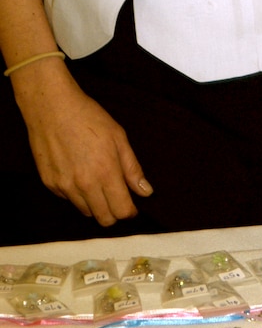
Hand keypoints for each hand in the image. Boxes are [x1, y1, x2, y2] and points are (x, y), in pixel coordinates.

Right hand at [13, 63, 151, 225]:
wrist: (52, 108)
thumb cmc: (90, 117)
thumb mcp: (118, 137)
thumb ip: (132, 168)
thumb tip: (146, 191)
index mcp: (105, 172)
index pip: (121, 210)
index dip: (130, 212)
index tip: (132, 206)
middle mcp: (84, 185)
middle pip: (104, 219)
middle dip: (114, 213)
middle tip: (116, 197)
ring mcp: (64, 187)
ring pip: (86, 212)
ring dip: (96, 204)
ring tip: (97, 181)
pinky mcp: (50, 185)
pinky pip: (69, 200)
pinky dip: (77, 194)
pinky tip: (78, 173)